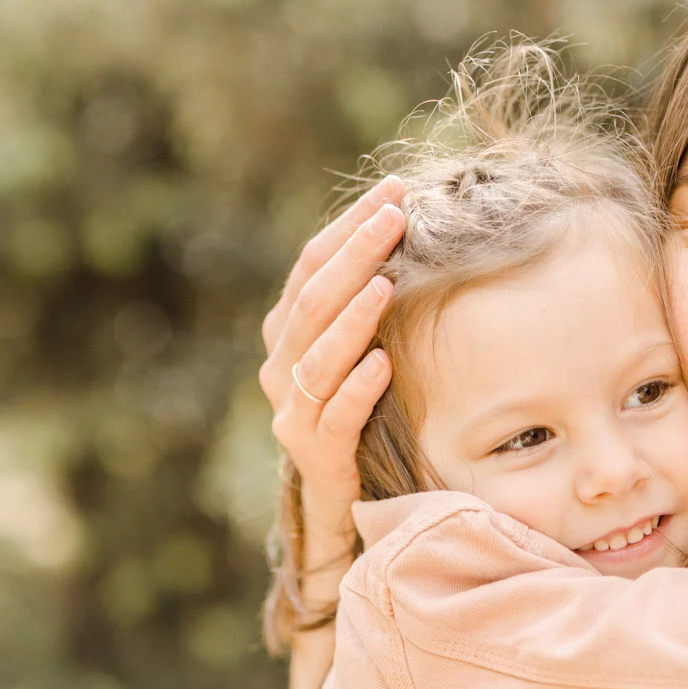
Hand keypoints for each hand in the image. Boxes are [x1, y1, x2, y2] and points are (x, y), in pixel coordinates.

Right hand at [259, 178, 405, 573]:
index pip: (312, 263)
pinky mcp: (313, 452)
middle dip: (354, 255)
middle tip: (395, 218)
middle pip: (312, 300)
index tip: (394, 191)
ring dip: (353, 318)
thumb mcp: (358, 348)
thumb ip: (366, 299)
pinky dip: (357, 388)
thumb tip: (408, 223)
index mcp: (287, 329)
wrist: (339, 497)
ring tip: (387, 284)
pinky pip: (334, 416)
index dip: (350, 225)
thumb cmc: (359, 411)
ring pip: (317, 356)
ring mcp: (291, 410)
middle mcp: (279, 365)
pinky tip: (383, 364)